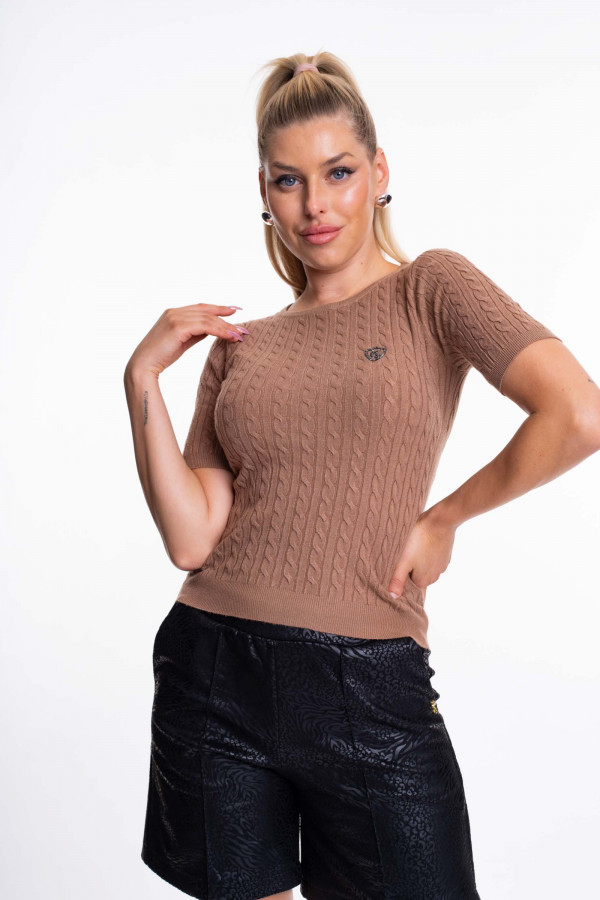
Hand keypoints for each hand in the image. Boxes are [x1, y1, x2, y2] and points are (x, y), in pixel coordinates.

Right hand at [124, 302, 247, 379]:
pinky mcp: (177, 327)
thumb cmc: (162, 356)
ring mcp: (175, 317)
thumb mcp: (182, 341)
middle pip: (207, 312)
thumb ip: (195, 333)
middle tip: (243, 329)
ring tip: (239, 335)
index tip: (235, 310)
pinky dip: (220, 331)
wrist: (143, 366)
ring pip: (208, 319)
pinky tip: (230, 337)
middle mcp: (174, 311)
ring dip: (226, 327)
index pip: (201, 307)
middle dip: (227, 319)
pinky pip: (205, 326)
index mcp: (174, 313)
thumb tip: (213, 330)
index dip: (219, 308)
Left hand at [387, 508, 457, 596]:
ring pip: (425, 568)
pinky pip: (433, 560)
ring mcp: (441, 566)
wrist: (440, 521)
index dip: (404, 583)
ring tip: (410, 550)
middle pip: (418, 578)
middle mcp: (434, 577)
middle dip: (410, 572)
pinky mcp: (445, 555)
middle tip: (401, 559)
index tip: (399, 574)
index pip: (411, 589)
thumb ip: (398, 579)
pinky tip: (421, 545)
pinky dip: (426, 555)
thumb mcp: (404, 560)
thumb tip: (393, 597)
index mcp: (423, 581)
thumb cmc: (419, 540)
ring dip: (418, 563)